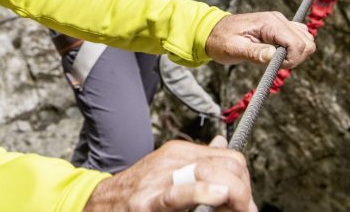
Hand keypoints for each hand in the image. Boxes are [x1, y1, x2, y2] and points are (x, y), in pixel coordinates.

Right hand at [84, 136, 255, 211]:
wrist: (104, 203)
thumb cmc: (140, 191)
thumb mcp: (170, 169)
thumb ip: (200, 161)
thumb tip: (223, 144)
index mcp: (182, 152)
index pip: (232, 159)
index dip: (245, 182)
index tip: (244, 205)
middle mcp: (175, 160)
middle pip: (229, 165)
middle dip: (243, 190)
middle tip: (243, 211)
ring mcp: (161, 179)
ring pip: (212, 174)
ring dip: (232, 195)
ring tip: (235, 209)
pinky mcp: (148, 201)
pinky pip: (179, 194)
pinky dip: (202, 192)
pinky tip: (218, 194)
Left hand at [205, 12, 314, 68]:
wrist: (213, 32)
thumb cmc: (221, 40)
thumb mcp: (234, 49)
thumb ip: (255, 52)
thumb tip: (274, 57)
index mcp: (269, 23)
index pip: (297, 42)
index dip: (292, 59)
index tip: (276, 65)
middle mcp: (277, 19)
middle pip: (306, 41)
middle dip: (296, 57)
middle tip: (275, 63)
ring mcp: (279, 22)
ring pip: (306, 40)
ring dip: (296, 54)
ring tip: (275, 58)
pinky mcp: (279, 28)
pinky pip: (298, 38)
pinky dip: (294, 50)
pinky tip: (277, 54)